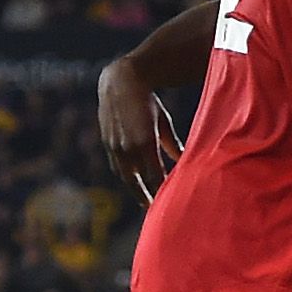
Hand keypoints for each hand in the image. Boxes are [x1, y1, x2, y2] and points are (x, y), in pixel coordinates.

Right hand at [97, 59, 172, 196]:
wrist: (120, 83)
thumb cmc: (147, 101)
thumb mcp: (163, 121)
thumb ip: (172, 143)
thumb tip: (183, 159)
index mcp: (145, 142)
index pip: (155, 175)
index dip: (162, 190)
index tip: (170, 200)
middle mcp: (128, 147)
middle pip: (137, 182)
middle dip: (145, 196)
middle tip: (153, 209)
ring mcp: (115, 146)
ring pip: (125, 176)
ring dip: (134, 189)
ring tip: (143, 199)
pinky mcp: (107, 143)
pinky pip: (116, 166)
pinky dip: (125, 176)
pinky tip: (133, 182)